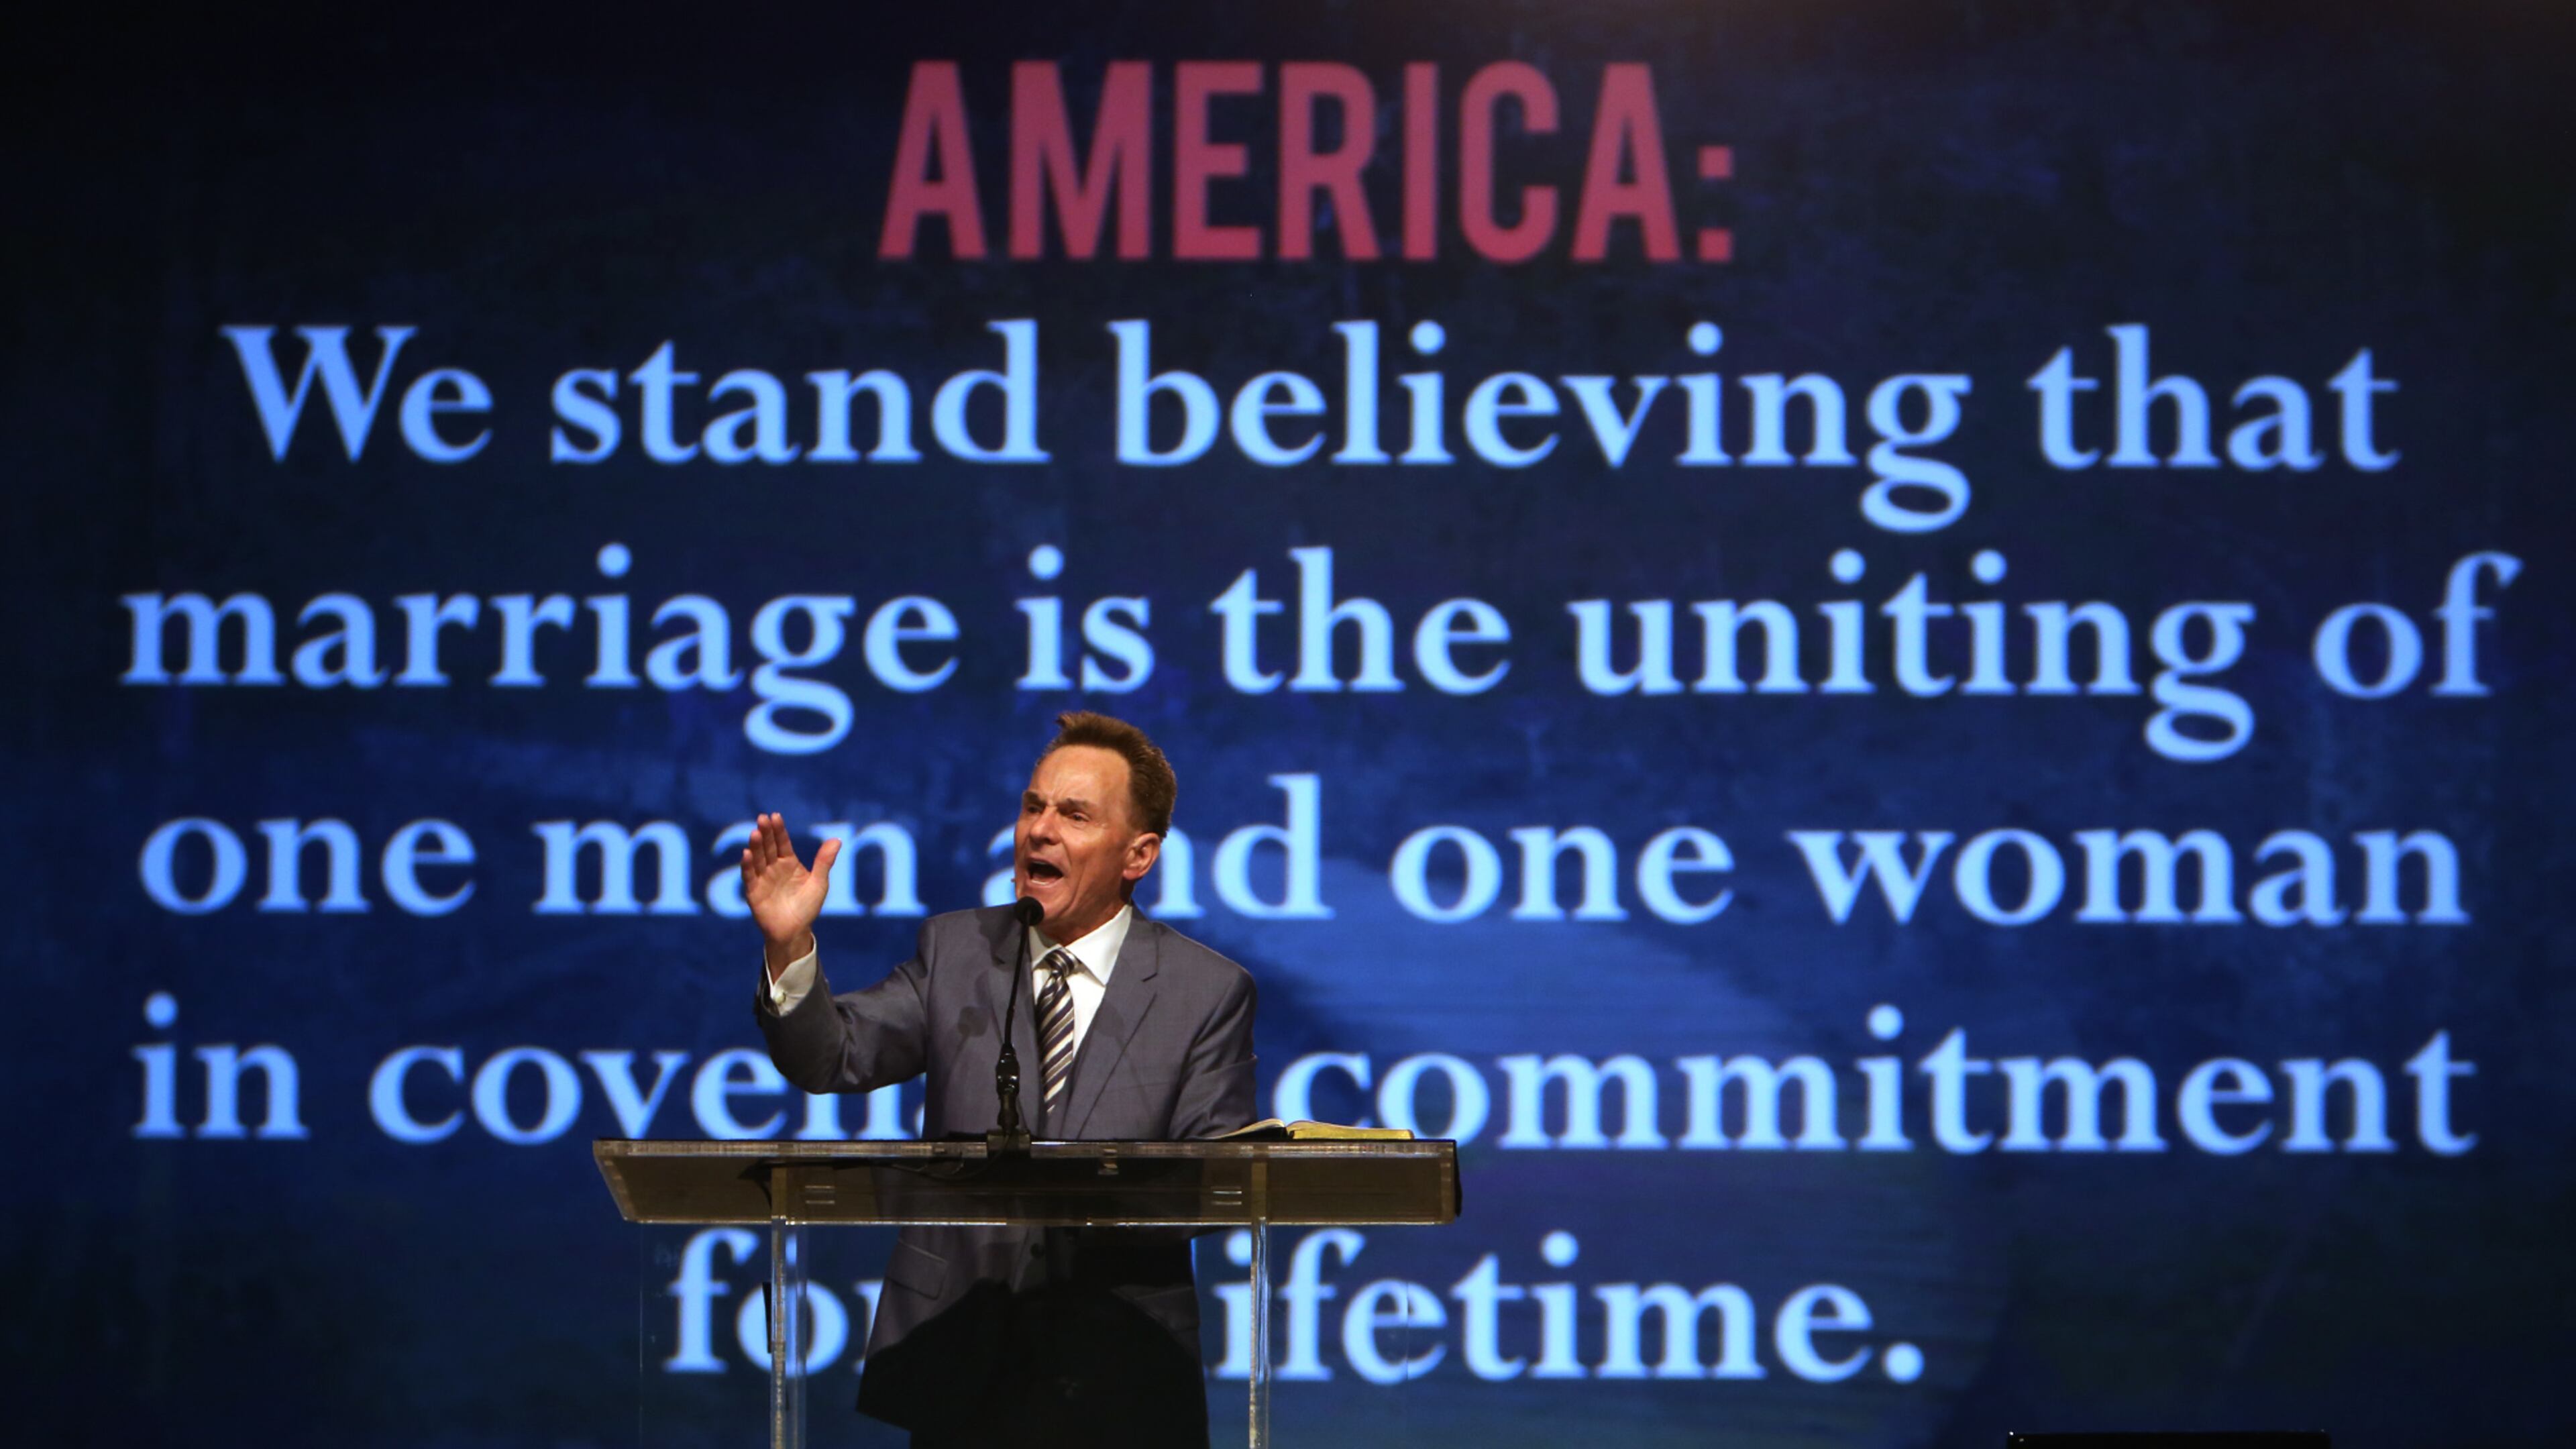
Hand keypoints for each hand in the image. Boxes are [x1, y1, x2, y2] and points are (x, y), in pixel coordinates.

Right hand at [742, 813, 841, 978]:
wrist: (795, 931)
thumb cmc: (807, 907)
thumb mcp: (819, 883)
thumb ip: (824, 862)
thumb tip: (837, 839)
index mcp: (789, 863)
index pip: (782, 842)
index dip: (778, 830)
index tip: (775, 816)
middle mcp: (774, 867)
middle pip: (768, 847)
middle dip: (765, 833)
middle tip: (762, 818)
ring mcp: (763, 878)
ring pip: (758, 859)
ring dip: (755, 846)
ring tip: (754, 833)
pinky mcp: (754, 892)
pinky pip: (750, 876)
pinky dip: (748, 865)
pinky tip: (746, 854)